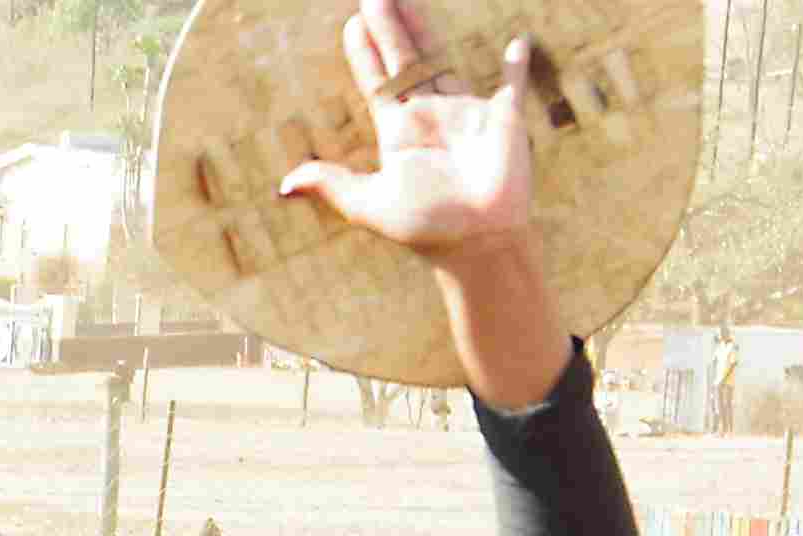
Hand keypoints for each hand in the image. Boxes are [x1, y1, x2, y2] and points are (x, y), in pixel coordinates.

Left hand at [276, 0, 540, 258]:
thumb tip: (284, 185)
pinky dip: (516, 65)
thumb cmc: (427, 228)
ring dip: (426, 28)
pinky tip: (518, 42)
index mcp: (400, 132)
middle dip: (389, 27)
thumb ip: (332, 185)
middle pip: (404, 61)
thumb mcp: (370, 205)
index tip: (352, 24)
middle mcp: (430, 117)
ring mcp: (466, 115)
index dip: (363, 54)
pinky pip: (511, 85)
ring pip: (442, 59)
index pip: (377, 82)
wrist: (479, 243)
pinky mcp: (503, 119)